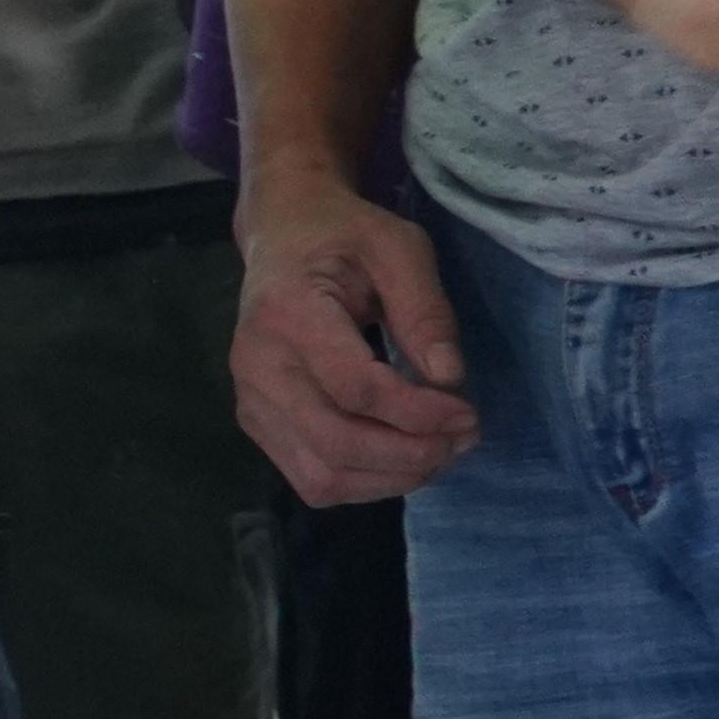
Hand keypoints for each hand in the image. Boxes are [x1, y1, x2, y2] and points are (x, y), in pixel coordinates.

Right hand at [231, 183, 476, 502]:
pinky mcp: (255, 421)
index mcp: (288, 312)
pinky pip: (312, 479)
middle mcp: (256, 364)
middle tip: (464, 438)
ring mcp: (250, 398)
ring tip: (440, 452)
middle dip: (413, 454)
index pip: (354, 387)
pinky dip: (366, 483)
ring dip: (392, 478)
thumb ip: (425, 310)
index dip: (419, 412)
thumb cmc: (344, 236)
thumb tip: (449, 379)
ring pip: (322, 476)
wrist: (283, 235)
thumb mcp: (399, 248)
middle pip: (337, 442)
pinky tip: (402, 457)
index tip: (469, 410)